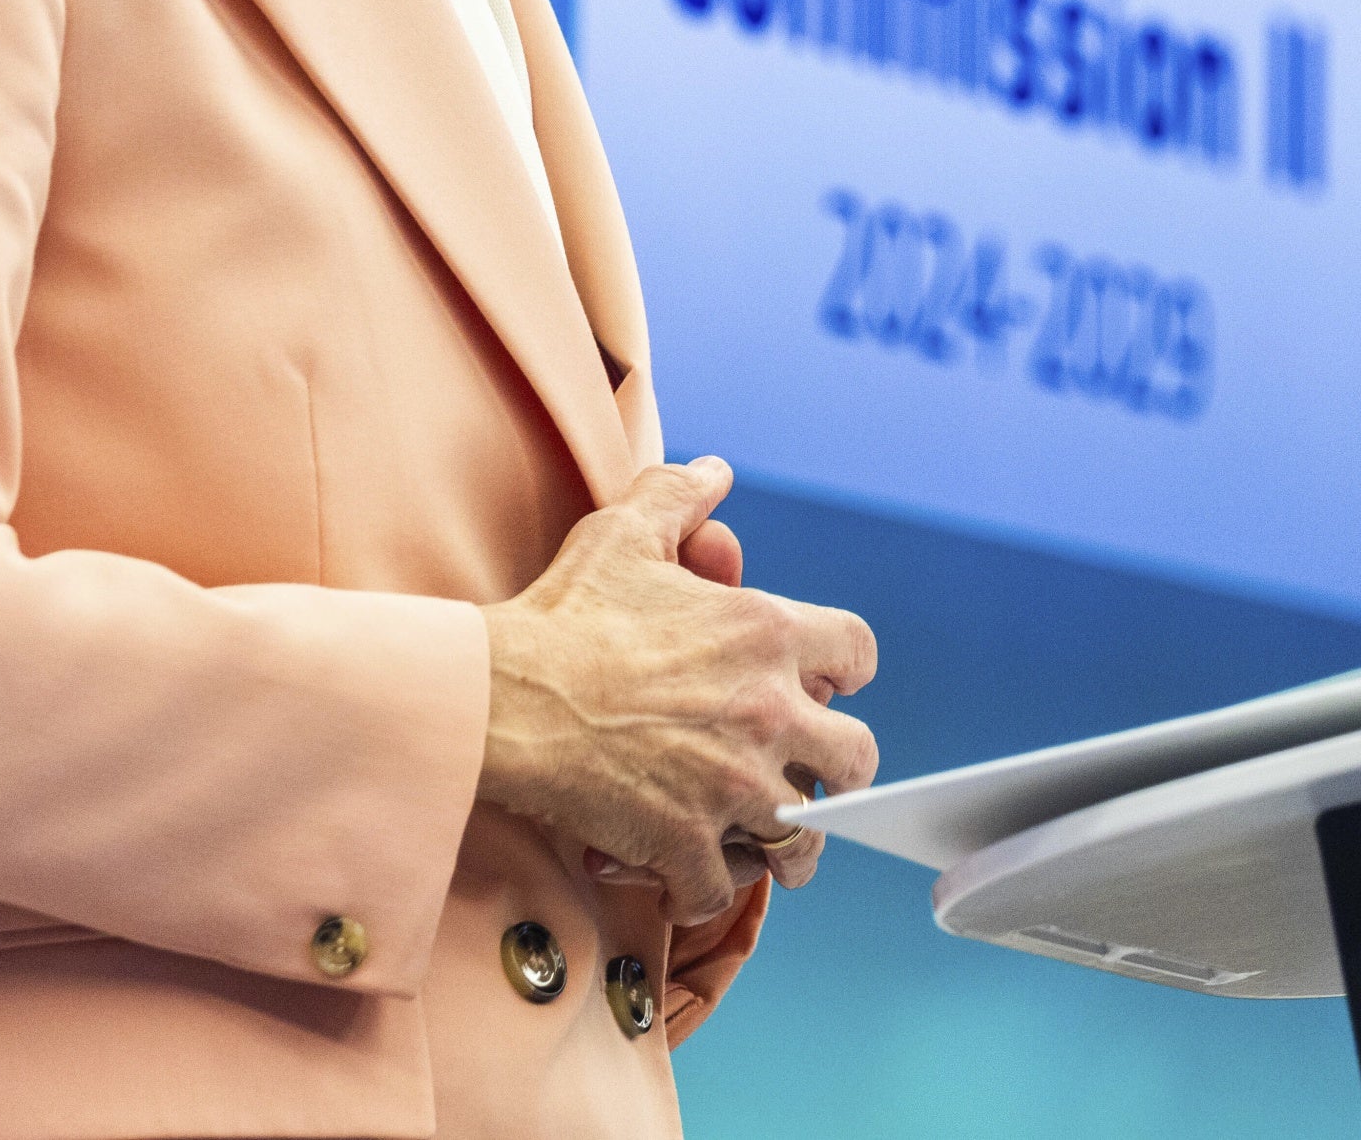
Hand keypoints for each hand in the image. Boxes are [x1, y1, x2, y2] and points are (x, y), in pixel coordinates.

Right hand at [478, 457, 877, 929]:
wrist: (502, 696)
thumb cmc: (562, 615)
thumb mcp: (623, 533)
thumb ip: (678, 496)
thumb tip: (715, 471)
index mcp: (764, 633)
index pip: (858, 651)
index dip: (846, 670)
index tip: (828, 684)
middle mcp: (767, 711)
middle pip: (858, 757)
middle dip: (837, 770)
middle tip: (808, 775)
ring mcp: (732, 783)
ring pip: (805, 837)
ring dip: (787, 842)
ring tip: (764, 844)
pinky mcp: (685, 842)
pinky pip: (721, 887)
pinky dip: (703, 889)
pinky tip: (683, 877)